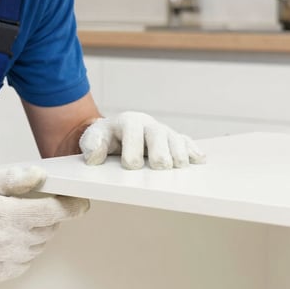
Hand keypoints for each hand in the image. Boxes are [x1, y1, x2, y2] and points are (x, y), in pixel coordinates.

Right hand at [0, 166, 88, 280]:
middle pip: (48, 229)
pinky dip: (26, 251)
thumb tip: (40, 176)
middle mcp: (8, 239)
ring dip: (37, 235)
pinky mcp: (2, 273)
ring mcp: (5, 259)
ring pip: (39, 246)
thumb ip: (15, 178)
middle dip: (49, 218)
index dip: (70, 208)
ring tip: (17, 224)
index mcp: (6, 214)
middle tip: (34, 210)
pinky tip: (10, 240)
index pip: (50, 212)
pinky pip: (28, 262)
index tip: (81, 204)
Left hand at [79, 111, 205, 169]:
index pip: (133, 133)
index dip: (133, 150)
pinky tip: (198, 160)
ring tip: (180, 166)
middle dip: (160, 151)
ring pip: (175, 139)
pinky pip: (186, 143)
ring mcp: (162, 132)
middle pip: (159, 135)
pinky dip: (192, 151)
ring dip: (179, 153)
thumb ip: (90, 145)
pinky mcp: (173, 141)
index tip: (131, 166)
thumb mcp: (91, 139)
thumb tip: (95, 156)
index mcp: (128, 121)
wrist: (113, 134)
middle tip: (160, 167)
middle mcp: (148, 124)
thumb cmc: (104, 139)